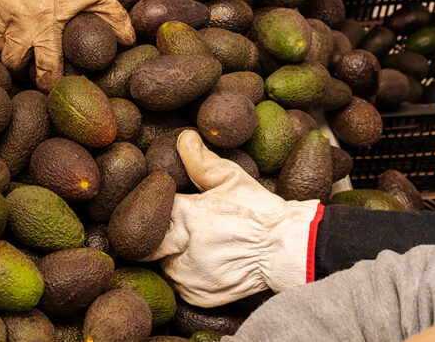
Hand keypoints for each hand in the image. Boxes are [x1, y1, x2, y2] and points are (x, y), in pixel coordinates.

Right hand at [0, 0, 134, 91]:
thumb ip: (115, 19)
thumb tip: (130, 41)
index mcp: (46, 29)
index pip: (46, 71)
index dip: (50, 83)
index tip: (53, 84)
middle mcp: (19, 27)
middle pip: (14, 64)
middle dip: (24, 70)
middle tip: (33, 67)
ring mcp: (0, 14)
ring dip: (8, 51)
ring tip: (20, 48)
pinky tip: (4, 29)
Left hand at [145, 130, 320, 306]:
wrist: (288, 249)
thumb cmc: (259, 210)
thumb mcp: (231, 177)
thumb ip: (200, 158)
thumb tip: (183, 138)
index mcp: (183, 216)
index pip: (148, 210)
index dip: (152, 206)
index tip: (161, 204)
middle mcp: (180, 249)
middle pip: (147, 242)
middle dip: (154, 234)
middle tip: (173, 227)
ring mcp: (187, 277)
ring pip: (162, 263)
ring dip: (170, 254)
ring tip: (194, 244)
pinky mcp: (197, 296)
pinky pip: (178, 285)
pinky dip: (185, 274)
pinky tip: (203, 261)